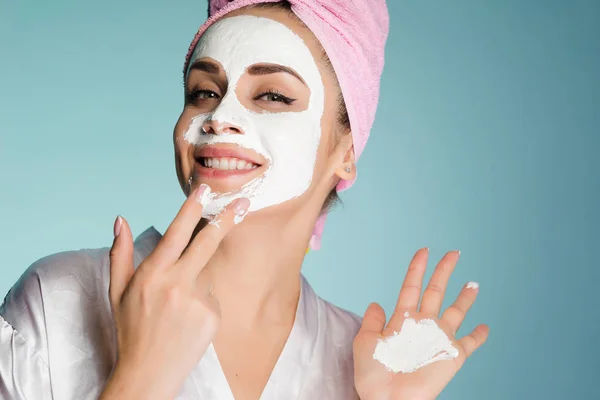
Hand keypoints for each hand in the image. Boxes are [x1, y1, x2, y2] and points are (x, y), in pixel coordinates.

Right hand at [100, 184, 249, 399]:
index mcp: (153, 274)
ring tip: (177, 308)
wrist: (149, 372)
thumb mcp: (117, 291)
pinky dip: (203, 301)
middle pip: (208, 243)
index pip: (176, 233)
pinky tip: (188, 319)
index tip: (206, 189)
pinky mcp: (213, 315)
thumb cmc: (131, 328)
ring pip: (206, 274)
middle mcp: (177, 284)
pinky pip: (213, 296)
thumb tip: (120, 219)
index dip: (192, 208)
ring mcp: (197, 300)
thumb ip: (120, 252)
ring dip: (196, 281)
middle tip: (245, 202)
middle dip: (228, 219)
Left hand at [353, 248, 489, 399]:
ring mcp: (438, 339)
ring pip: (455, 312)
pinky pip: (470, 343)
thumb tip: (375, 303)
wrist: (388, 399)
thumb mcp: (365, 341)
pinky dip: (479, 335)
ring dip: (465, 298)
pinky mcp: (453, 355)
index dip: (417, 268)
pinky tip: (485, 327)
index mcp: (401, 319)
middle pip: (436, 291)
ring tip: (473, 284)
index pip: (411, 287)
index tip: (424, 250)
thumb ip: (372, 320)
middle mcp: (422, 325)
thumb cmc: (373, 375)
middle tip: (454, 253)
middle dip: (444, 271)